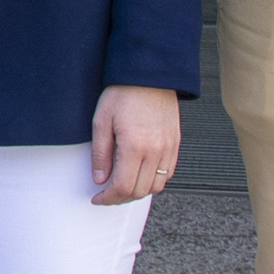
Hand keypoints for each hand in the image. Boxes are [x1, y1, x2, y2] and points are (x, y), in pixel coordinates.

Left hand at [90, 84, 180, 204]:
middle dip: (121, 199)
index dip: (108, 199)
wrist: (149, 74)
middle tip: (107, 195)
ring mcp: (168, 148)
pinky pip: (168, 173)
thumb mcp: (101, 120)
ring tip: (123, 186)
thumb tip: (99, 179)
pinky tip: (140, 174)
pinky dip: (154, 180)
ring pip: (156, 186)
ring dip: (138, 192)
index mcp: (135, 146)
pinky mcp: (175, 143)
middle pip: (140, 191)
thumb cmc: (123, 92)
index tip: (98, 198)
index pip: (123, 188)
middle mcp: (155, 151)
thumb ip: (100, 153)